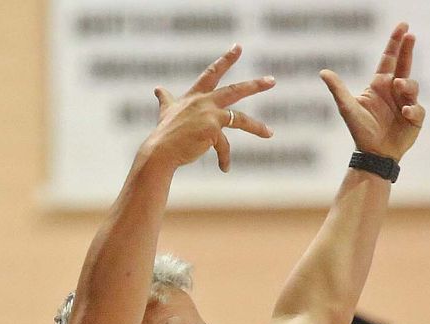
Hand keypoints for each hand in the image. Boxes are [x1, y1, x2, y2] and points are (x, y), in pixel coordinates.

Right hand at [147, 45, 275, 172]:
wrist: (160, 151)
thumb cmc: (163, 133)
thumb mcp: (165, 111)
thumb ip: (165, 98)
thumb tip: (157, 88)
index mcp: (195, 96)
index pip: (212, 73)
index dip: (226, 59)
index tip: (239, 47)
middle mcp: (203, 102)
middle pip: (234, 91)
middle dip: (255, 85)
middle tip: (272, 80)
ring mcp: (209, 116)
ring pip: (239, 119)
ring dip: (257, 126)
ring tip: (270, 133)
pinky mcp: (211, 132)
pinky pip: (224, 146)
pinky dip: (225, 158)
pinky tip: (225, 168)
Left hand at [320, 22, 424, 161]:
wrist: (373, 155)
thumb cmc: (360, 131)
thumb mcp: (347, 108)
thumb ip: (338, 89)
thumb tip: (323, 72)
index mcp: (380, 85)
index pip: (389, 59)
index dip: (395, 42)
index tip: (403, 27)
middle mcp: (394, 91)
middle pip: (404, 65)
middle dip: (407, 49)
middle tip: (410, 35)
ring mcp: (406, 103)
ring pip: (412, 86)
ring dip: (407, 85)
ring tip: (399, 87)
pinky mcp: (415, 118)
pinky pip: (418, 108)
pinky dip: (412, 109)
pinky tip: (405, 113)